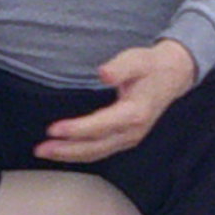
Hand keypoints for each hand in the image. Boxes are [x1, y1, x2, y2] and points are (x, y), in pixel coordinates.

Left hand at [37, 40, 199, 165]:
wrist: (173, 75)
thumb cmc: (151, 66)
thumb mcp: (137, 59)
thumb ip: (120, 67)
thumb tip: (103, 73)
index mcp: (135, 113)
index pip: (100, 126)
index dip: (76, 130)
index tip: (53, 129)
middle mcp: (133, 131)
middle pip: (95, 146)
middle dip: (66, 149)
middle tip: (41, 148)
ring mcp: (130, 137)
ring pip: (96, 153)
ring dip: (70, 154)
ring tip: (44, 152)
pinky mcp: (125, 138)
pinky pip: (100, 150)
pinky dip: (80, 153)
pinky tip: (63, 151)